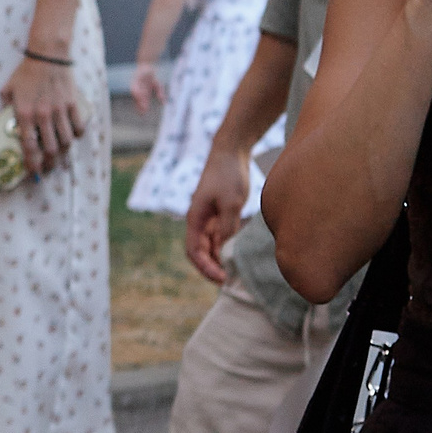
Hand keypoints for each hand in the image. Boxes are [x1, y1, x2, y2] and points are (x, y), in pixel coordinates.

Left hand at [1, 56, 84, 174]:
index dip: (31, 163)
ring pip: (65, 142)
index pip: (28, 146)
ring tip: (59, 157)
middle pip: (49, 149)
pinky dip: (76, 136)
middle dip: (48, 164)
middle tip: (47, 169)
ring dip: (63, 153)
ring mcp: (59, 111)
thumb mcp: (9, 89)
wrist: (47, 56)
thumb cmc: (26, 72)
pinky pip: (78, 128)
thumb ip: (6, 106)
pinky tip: (72, 137)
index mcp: (24, 113)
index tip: (33, 173)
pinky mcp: (73, 105)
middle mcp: (42, 115)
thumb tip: (5, 120)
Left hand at [130, 62, 163, 114]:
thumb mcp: (157, 86)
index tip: (143, 114)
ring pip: (136, 93)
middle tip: (142, 112)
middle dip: (139, 105)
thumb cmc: (151, 77)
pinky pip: (135, 86)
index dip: (141, 108)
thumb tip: (164, 102)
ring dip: (138, 99)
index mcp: (143, 93)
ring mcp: (136, 85)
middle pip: (138, 99)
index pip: (142, 102)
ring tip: (141, 105)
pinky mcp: (135, 79)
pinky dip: (137, 90)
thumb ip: (160, 93)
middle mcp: (139, 90)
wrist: (147, 66)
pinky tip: (138, 95)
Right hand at [185, 145, 251, 284]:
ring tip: (235, 270)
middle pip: (200, 251)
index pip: (194, 251)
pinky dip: (225, 246)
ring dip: (218, 258)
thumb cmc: (228, 176)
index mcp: (195, 218)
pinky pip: (219, 235)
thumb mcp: (231, 203)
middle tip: (229, 280)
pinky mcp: (219, 212)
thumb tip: (226, 251)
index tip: (222, 278)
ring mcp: (209, 216)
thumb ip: (228, 228)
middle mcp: (199, 220)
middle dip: (211, 267)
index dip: (205, 268)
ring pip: (210, 244)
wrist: (230, 152)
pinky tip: (238, 252)